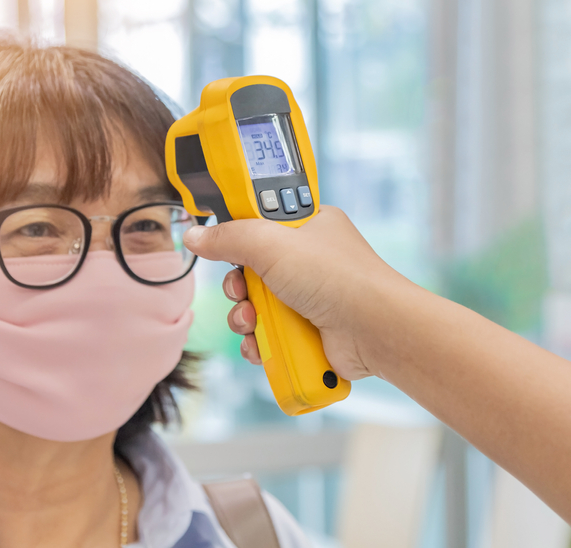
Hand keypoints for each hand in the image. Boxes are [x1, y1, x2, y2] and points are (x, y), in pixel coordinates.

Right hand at [182, 206, 396, 379]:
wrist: (375, 330)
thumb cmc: (337, 278)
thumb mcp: (273, 244)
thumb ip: (230, 237)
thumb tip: (195, 236)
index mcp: (308, 227)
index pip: (261, 223)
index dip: (240, 236)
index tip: (227, 246)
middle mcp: (309, 261)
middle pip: (251, 270)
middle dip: (238, 286)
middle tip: (241, 291)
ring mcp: (309, 298)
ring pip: (256, 306)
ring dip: (245, 318)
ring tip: (252, 323)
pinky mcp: (308, 332)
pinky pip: (269, 335)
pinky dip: (259, 343)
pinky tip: (261, 345)